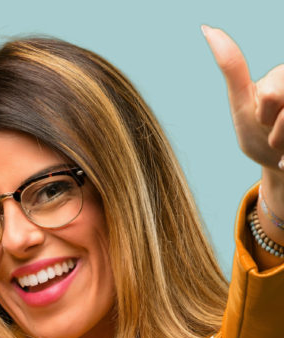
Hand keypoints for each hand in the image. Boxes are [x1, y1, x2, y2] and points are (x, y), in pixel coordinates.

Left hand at [205, 25, 283, 232]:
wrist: (279, 164)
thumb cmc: (258, 133)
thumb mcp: (241, 102)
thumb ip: (232, 67)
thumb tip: (207, 27)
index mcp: (283, 75)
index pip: (270, 97)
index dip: (262, 115)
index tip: (263, 117)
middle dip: (275, 130)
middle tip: (273, 132)